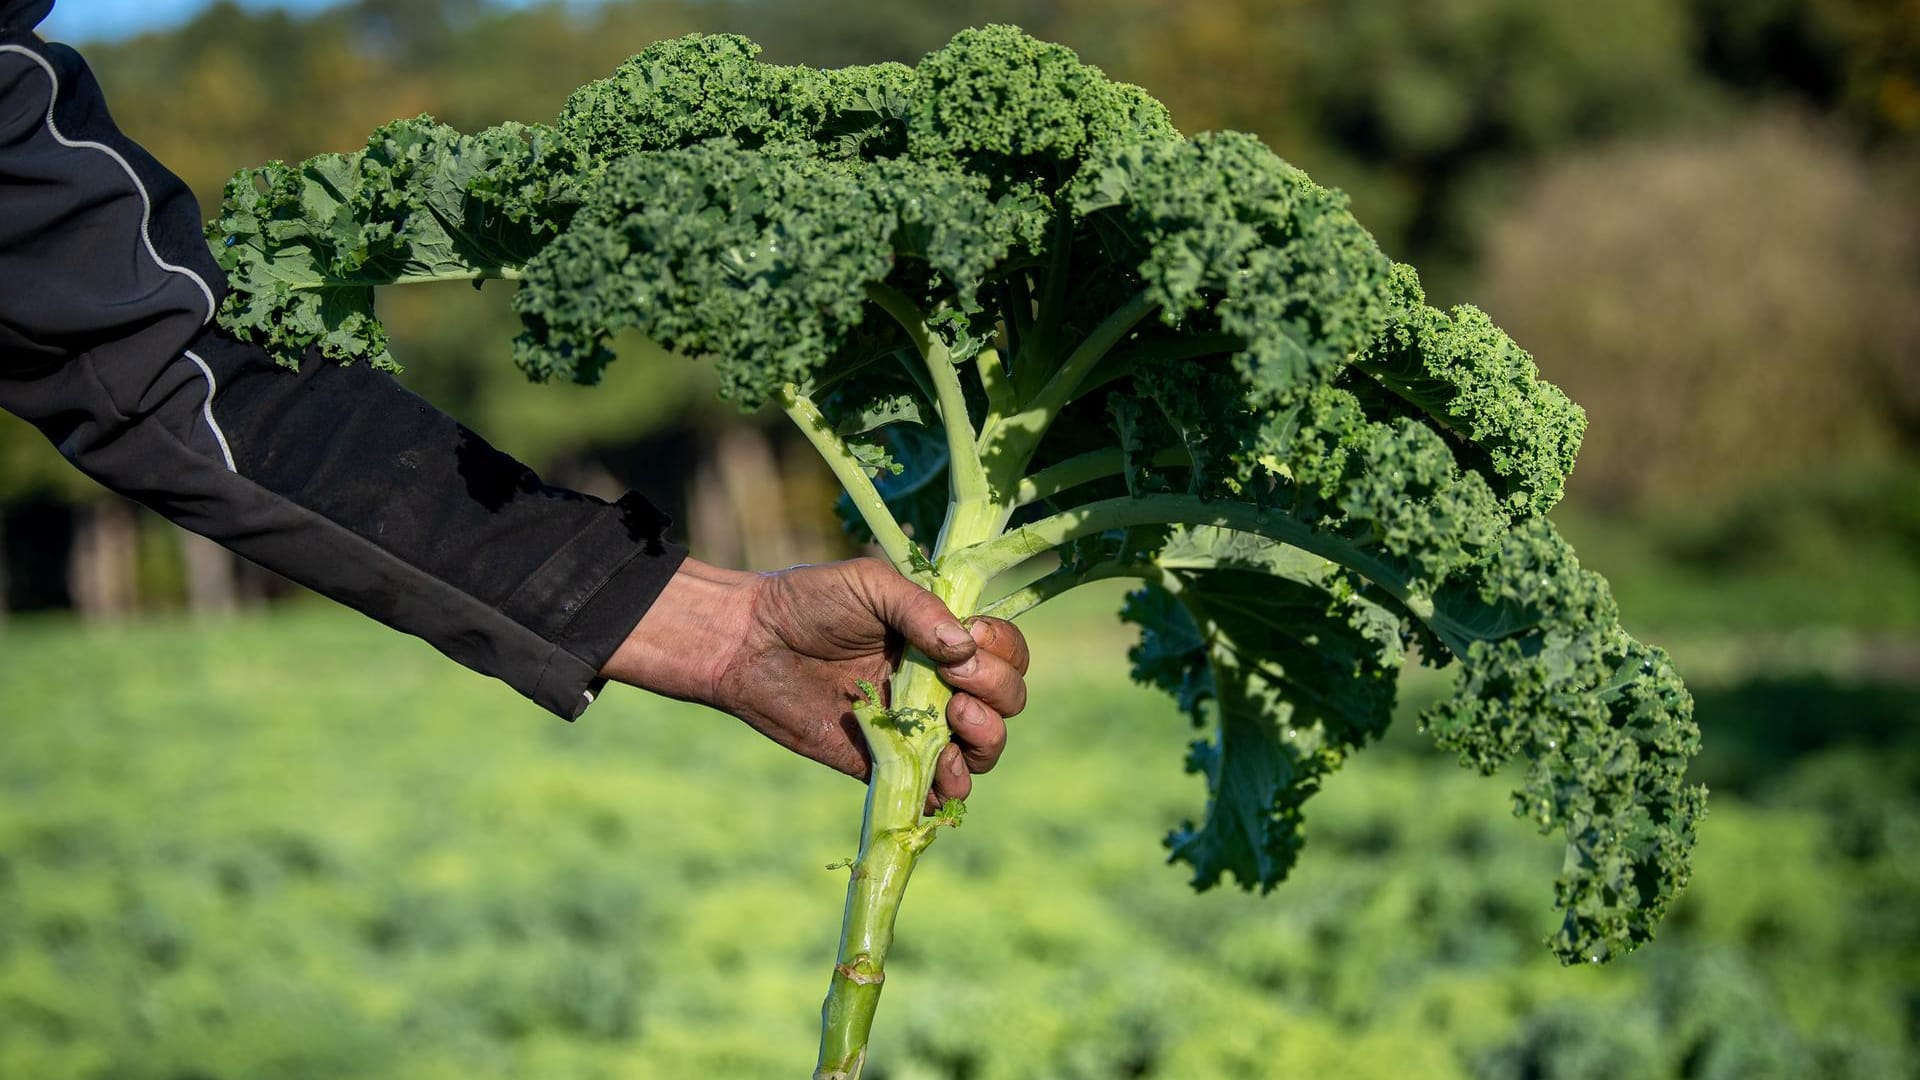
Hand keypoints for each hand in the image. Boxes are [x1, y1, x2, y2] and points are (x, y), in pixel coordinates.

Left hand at [600, 557, 1029, 809]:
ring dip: (986, 738)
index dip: (1002, 649)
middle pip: (1006, 701)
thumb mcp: (871, 585)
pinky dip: (950, 784)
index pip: (1006, 651)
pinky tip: (940, 765)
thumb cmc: (808, 601)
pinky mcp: (886, 763)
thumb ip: (921, 609)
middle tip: (953, 678)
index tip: (970, 639)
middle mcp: (939, 684)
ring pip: (983, 750)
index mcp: (943, 638)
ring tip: (954, 719)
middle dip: (996, 690)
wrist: (749, 643)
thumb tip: (964, 650)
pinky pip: (936, 787)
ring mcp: (916, 727)